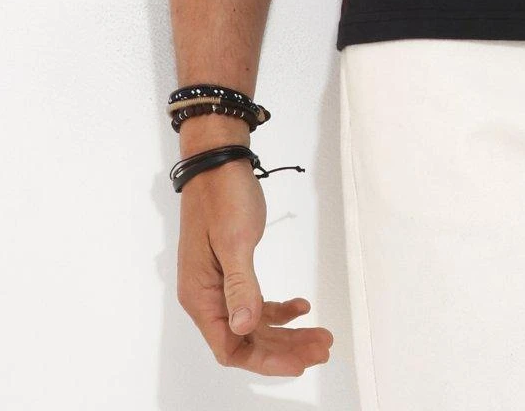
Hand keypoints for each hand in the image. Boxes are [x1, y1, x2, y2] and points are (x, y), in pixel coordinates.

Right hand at [176, 158, 333, 373]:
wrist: (218, 161)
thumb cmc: (223, 197)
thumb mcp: (234, 241)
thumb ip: (240, 286)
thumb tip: (243, 327)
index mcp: (201, 296)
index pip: (230, 348)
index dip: (265, 360)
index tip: (300, 363)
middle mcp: (207, 297)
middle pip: (247, 340)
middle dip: (286, 348)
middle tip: (323, 348)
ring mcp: (218, 285)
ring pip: (255, 324)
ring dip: (287, 332)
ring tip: (321, 335)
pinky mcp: (232, 270)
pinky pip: (255, 302)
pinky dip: (279, 309)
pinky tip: (302, 306)